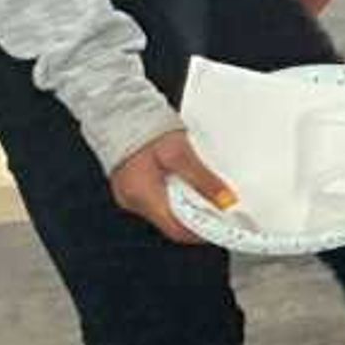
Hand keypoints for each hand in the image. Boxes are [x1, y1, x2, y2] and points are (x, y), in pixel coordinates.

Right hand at [109, 127, 230, 241]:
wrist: (119, 111)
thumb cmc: (144, 128)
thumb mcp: (181, 153)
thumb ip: (203, 179)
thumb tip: (225, 201)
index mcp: (143, 195)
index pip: (178, 230)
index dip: (203, 232)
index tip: (224, 225)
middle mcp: (133, 201)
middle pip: (173, 223)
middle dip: (199, 218)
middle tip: (221, 207)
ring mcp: (130, 196)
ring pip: (166, 212)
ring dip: (189, 206)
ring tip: (207, 193)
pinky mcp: (132, 187)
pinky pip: (158, 200)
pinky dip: (177, 197)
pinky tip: (188, 185)